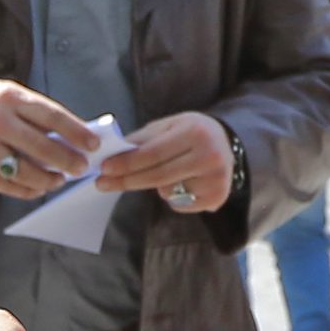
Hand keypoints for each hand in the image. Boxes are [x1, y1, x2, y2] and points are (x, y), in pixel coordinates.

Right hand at [0, 80, 101, 197]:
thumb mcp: (9, 97)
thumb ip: (37, 113)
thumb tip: (74, 137)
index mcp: (9, 97)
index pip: (52, 116)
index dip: (77, 132)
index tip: (94, 145)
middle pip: (41, 147)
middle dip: (67, 160)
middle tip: (81, 168)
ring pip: (25, 171)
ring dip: (48, 179)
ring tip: (59, 180)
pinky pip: (7, 186)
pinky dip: (27, 190)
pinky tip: (38, 188)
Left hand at [96, 110, 235, 214]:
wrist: (227, 142)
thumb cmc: (190, 132)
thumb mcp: (168, 126)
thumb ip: (142, 140)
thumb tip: (112, 155)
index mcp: (196, 133)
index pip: (153, 153)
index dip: (126, 163)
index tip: (104, 168)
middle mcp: (210, 156)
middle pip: (158, 176)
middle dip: (127, 180)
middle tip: (102, 183)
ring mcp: (216, 179)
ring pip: (167, 192)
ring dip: (155, 187)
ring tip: (167, 172)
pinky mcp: (217, 197)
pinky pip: (179, 204)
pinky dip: (172, 197)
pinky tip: (183, 183)